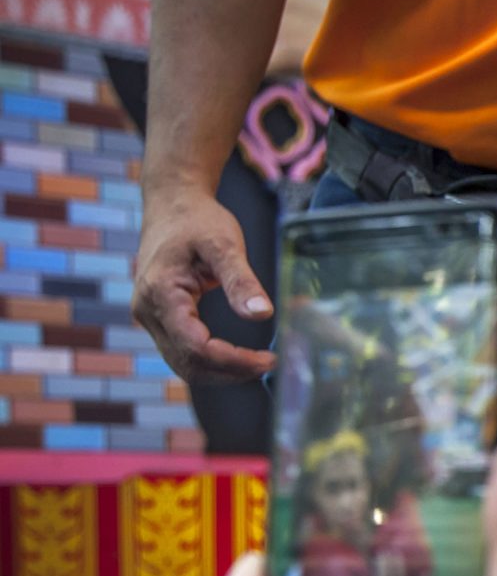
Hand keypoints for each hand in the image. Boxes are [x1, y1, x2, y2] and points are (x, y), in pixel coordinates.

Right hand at [134, 185, 275, 381]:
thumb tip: (262, 314)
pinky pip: (182, 352)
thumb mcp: (224, 243)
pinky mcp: (160, 318)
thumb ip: (241, 280)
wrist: (172, 204)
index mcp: (161, 293)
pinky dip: (211, 361)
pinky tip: (239, 357)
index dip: (232, 360)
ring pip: (183, 364)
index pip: (195, 346)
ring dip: (220, 372)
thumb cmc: (196, 220)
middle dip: (229, 371)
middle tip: (268, 365)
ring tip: (258, 364)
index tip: (267, 359)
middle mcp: (148, 311)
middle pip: (187, 363)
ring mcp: (151, 317)